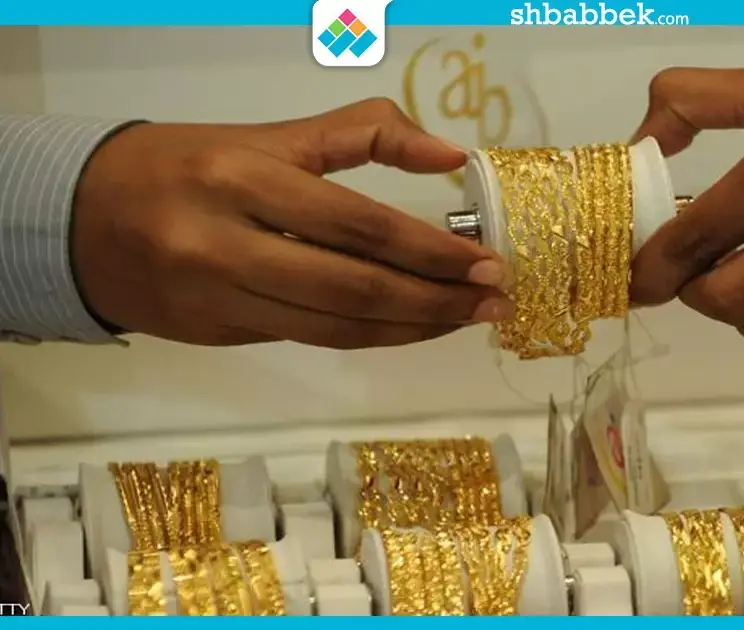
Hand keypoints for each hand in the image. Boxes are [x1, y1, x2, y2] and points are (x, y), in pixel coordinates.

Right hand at [73, 98, 512, 348]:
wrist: (82, 220)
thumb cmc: (188, 164)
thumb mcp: (268, 134)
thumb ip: (360, 134)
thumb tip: (450, 155)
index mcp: (244, 180)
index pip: (358, 223)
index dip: (429, 249)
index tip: (484, 260)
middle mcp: (229, 245)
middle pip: (354, 289)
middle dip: (434, 300)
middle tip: (491, 299)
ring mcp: (222, 299)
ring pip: (336, 329)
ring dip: (412, 329)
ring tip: (465, 319)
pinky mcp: (221, 335)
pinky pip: (312, 339)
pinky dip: (370, 337)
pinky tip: (411, 327)